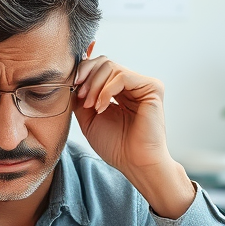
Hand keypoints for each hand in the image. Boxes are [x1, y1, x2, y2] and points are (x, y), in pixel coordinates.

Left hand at [73, 56, 194, 218]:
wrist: (134, 163)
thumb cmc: (115, 146)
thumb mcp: (88, 118)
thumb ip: (80, 97)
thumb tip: (72, 78)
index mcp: (119, 91)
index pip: (100, 67)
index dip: (84, 70)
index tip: (72, 84)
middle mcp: (132, 85)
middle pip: (104, 62)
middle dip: (86, 76)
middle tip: (81, 97)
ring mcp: (142, 85)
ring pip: (110, 66)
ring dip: (94, 85)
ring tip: (91, 106)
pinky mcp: (152, 88)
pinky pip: (122, 76)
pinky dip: (106, 91)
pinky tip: (102, 107)